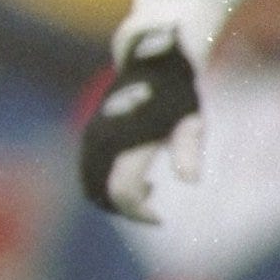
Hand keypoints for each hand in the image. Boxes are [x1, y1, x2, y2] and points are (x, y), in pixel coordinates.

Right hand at [79, 27, 204, 219]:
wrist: (150, 62)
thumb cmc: (177, 93)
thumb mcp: (190, 120)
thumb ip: (188, 150)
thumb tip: (191, 181)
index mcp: (126, 140)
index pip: (122, 192)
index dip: (138, 213)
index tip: (160, 218)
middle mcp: (101, 141)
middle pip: (99, 193)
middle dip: (123, 209)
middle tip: (152, 213)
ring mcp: (91, 138)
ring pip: (90, 184)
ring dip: (114, 196)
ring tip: (150, 192)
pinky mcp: (89, 137)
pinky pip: (89, 172)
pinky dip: (107, 184)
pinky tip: (140, 179)